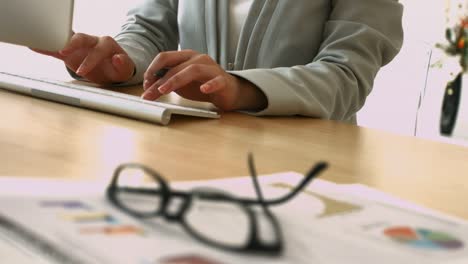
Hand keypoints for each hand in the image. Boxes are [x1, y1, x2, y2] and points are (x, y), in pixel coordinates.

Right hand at [31, 33, 134, 84]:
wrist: (113, 68)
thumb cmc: (119, 68)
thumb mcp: (126, 69)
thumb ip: (124, 65)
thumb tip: (118, 58)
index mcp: (106, 44)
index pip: (97, 50)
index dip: (90, 60)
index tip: (82, 71)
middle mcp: (92, 41)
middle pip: (81, 38)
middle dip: (72, 44)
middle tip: (63, 51)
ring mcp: (80, 46)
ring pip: (66, 40)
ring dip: (55, 41)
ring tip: (40, 41)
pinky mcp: (70, 53)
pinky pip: (57, 49)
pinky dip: (46, 47)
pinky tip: (33, 45)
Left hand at [141, 50, 266, 110]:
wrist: (228, 92)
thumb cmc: (202, 85)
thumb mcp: (181, 85)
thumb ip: (166, 83)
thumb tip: (147, 88)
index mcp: (186, 57)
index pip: (165, 57)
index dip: (152, 69)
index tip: (145, 85)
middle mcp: (198, 59)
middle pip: (175, 66)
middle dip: (159, 80)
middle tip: (149, 93)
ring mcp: (211, 68)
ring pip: (192, 70)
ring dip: (176, 80)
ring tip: (164, 90)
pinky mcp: (223, 80)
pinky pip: (216, 81)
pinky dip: (209, 85)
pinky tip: (203, 90)